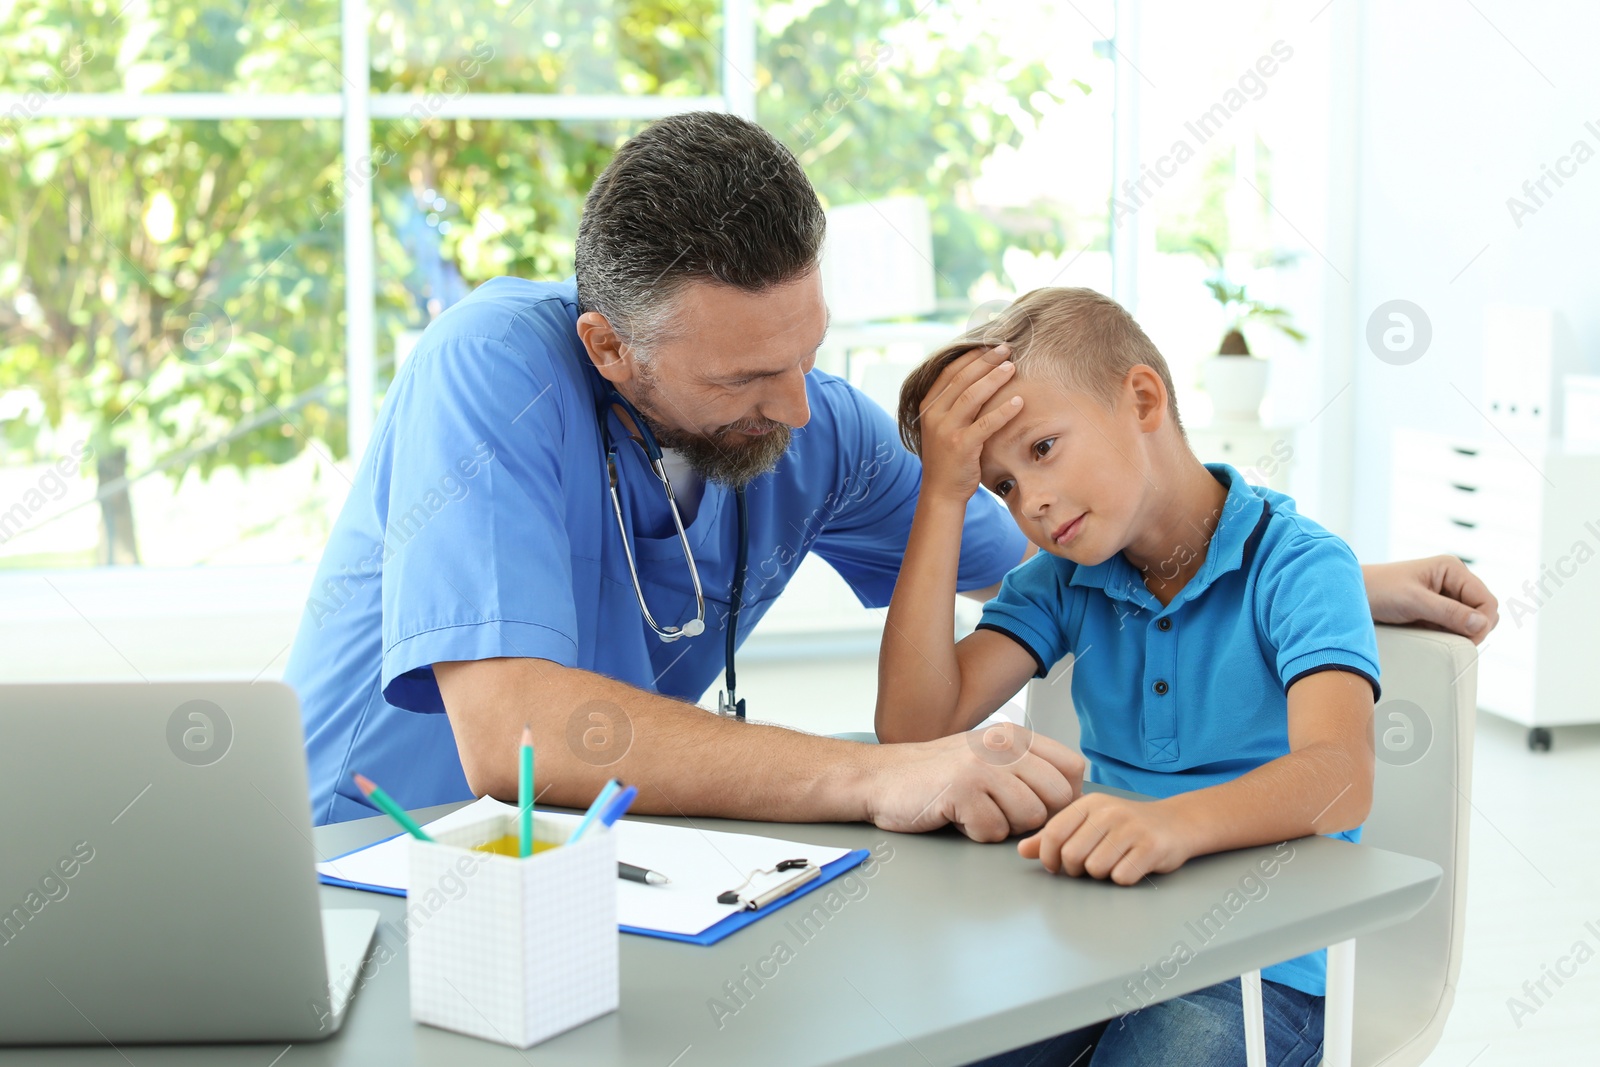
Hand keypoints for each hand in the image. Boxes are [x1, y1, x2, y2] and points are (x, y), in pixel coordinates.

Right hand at [867, 723, 1085, 842]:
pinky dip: (976, 832)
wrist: (883, 778)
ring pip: (1029, 818)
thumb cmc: (938, 775)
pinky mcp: (962, 791)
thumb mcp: (989, 757)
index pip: (1072, 768)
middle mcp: (1002, 745)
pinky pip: (994, 832)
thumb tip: (1074, 798)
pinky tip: (957, 816)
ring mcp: (982, 766)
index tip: (1042, 806)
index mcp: (1014, 736)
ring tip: (976, 810)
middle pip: (1057, 797)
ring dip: (1003, 825)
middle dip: (1036, 816)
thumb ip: (1029, 769)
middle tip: (1002, 812)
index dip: (1066, 796)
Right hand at [914, 345, 1024, 503]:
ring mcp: (946, 431)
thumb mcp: (943, 426)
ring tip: (1012, 367)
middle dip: (985, 361)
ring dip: (994, 379)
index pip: (949, 373)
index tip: (990, 346)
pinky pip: (986, 423)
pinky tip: (1018, 401)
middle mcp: (934, 416)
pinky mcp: (961, 446)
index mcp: (928, 407)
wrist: (941, 491)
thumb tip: (978, 376)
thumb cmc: (949, 457)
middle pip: (962, 380)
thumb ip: (953, 404)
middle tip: (1006, 349)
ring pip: (972, 396)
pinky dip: (1003, 410)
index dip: (970, 357)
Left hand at [1018, 793, 1192, 885]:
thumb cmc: (1125, 826)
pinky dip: (1123, 878)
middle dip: (1075, 869)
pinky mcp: (1151, 848)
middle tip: (1088, 867)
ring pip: (1096, 869)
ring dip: (1101, 875)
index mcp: (1089, 803)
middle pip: (1072, 855)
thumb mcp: (1089, 823)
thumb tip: (1021, 850)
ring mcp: (1131, 829)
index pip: (1053, 833)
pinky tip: (1131, 866)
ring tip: (1113, 862)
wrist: (1176, 823)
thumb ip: (1055, 836)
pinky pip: (1121, 877)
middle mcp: (1109, 812)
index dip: (1047, 856)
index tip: (1054, 866)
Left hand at [1362, 555, 1498, 643]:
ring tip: (1439, 637)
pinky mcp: (1436, 609)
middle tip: (1452, 641)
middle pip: (1484, 612)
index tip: (1465, 640)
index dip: (1482, 623)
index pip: (1487, 601)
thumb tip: (1482, 624)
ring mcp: (1446, 595)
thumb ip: (1448, 612)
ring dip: (1463, 633)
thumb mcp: (1413, 601)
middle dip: (1474, 629)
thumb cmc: (1379, 591)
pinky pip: (1455, 626)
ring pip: (1472, 621)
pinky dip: (1451, 634)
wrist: (1349, 594)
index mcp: (1453, 569)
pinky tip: (1434, 636)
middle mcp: (1453, 579)